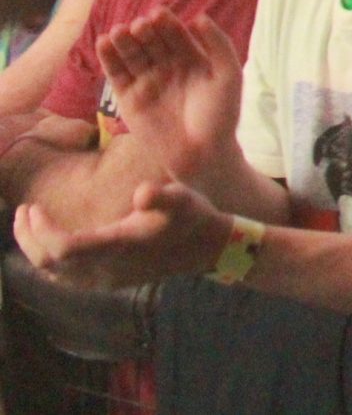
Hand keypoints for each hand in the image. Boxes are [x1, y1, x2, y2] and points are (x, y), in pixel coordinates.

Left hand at [15, 180, 230, 288]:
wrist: (205, 249)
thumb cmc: (191, 218)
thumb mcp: (182, 199)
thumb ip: (163, 196)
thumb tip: (143, 193)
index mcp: (118, 247)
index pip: (63, 247)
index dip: (41, 230)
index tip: (33, 206)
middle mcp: (105, 269)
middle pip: (48, 262)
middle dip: (28, 237)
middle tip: (22, 210)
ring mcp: (102, 280)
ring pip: (51, 273)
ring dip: (33, 249)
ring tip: (28, 222)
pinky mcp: (104, 283)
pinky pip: (62, 278)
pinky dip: (46, 260)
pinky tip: (48, 243)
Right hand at [95, 10, 243, 184]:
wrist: (204, 153)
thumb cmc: (221, 114)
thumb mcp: (228, 75)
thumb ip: (219, 44)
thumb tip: (199, 17)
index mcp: (191, 58)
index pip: (176, 35)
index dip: (167, 23)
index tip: (159, 14)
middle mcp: (167, 67)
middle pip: (152, 42)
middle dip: (144, 31)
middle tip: (140, 25)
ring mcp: (147, 81)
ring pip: (132, 55)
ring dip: (124, 41)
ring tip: (119, 31)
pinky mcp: (128, 98)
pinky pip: (117, 75)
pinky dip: (108, 58)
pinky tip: (104, 42)